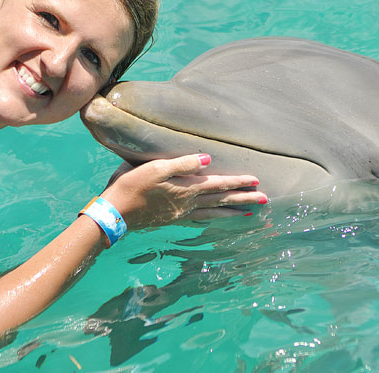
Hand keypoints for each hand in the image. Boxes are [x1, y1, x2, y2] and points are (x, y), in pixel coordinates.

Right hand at [99, 154, 266, 228]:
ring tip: (249, 214)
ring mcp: (181, 214)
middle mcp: (188, 203)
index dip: (238, 182)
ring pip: (214, 212)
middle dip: (244, 199)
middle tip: (265, 201)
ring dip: (233, 212)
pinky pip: (201, 219)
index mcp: (186, 189)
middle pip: (221, 200)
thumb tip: (208, 160)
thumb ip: (183, 164)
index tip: (256, 182)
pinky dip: (214, 218)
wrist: (113, 214)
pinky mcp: (172, 219)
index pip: (218, 184)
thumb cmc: (131, 186)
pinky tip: (217, 219)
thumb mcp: (155, 169)